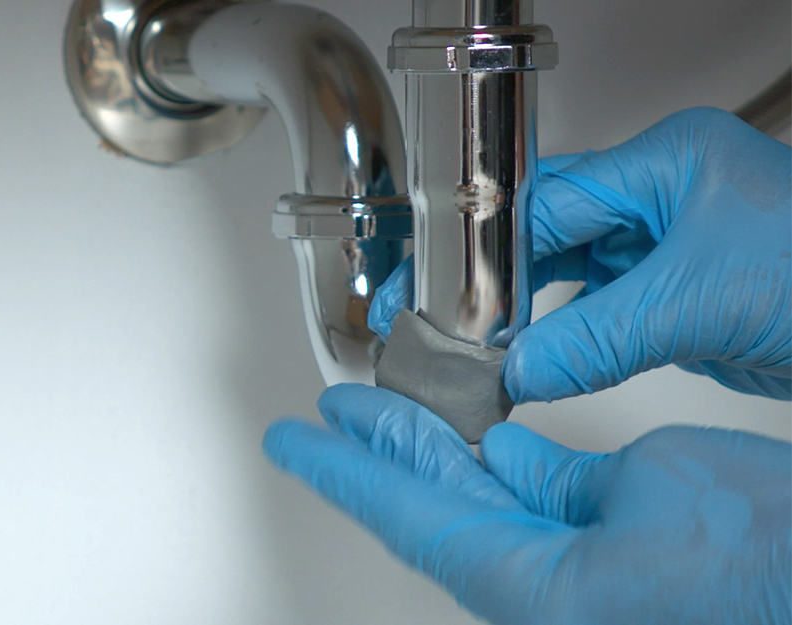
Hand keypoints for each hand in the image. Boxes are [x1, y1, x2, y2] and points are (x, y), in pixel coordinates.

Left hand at [264, 384, 791, 624]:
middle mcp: (535, 593)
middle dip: (371, 452)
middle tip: (330, 413)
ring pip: (465, 506)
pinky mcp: (592, 568)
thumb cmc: (762, 560)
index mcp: (533, 585)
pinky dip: (480, 471)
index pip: (406, 513)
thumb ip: (561, 477)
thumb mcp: (649, 491)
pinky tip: (467, 439)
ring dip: (419, 453)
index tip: (293, 439)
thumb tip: (508, 458)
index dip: (342, 467)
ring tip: (378, 410)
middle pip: (425, 507)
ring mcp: (561, 582)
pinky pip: (515, 513)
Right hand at [369, 107, 791, 401]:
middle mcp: (660, 197)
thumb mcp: (701, 302)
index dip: (489, 253)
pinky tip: (540, 357)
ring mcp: (667, 246)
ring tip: (485, 342)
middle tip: (447, 316)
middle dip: (499, 278)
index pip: (547, 203)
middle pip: (546, 231)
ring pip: (569, 273)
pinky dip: (568, 337)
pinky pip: (600, 311)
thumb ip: (596, 338)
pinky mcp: (675, 295)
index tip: (448, 297)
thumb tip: (520, 370)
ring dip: (531, 311)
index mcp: (664, 164)